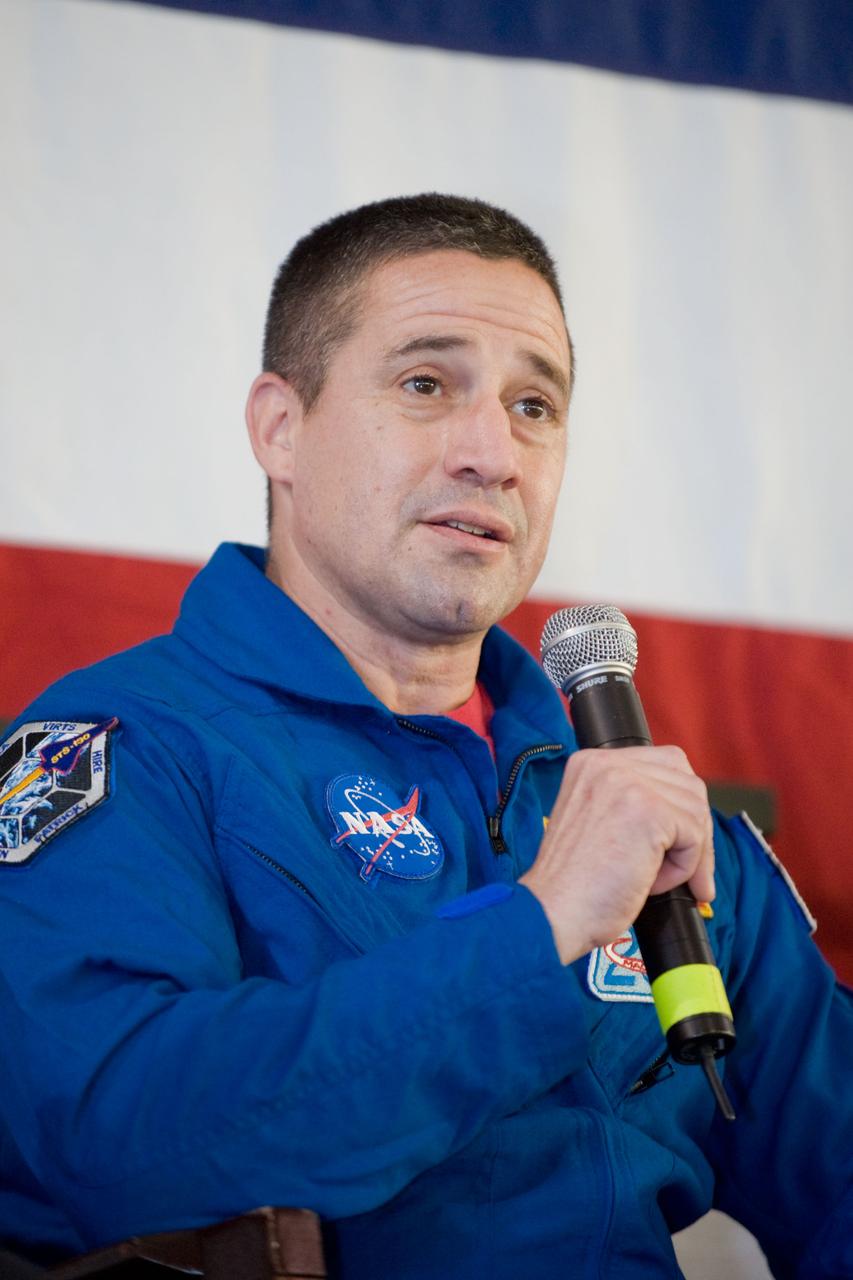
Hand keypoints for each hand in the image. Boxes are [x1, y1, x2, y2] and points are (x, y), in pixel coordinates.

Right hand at [519, 746, 713, 964]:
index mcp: (592, 763)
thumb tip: (689, 815)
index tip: (683, 843)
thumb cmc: (575, 885)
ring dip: (690, 853)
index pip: (665, 764)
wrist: (553, 913)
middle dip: (696, 830)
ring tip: (656, 880)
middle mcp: (607, 763)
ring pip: (696, 809)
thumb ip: (631, 805)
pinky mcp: (648, 810)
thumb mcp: (598, 823)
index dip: (681, 807)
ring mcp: (627, 783)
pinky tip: (653, 883)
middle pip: (687, 782)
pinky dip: (685, 867)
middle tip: (691, 873)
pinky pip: (694, 835)